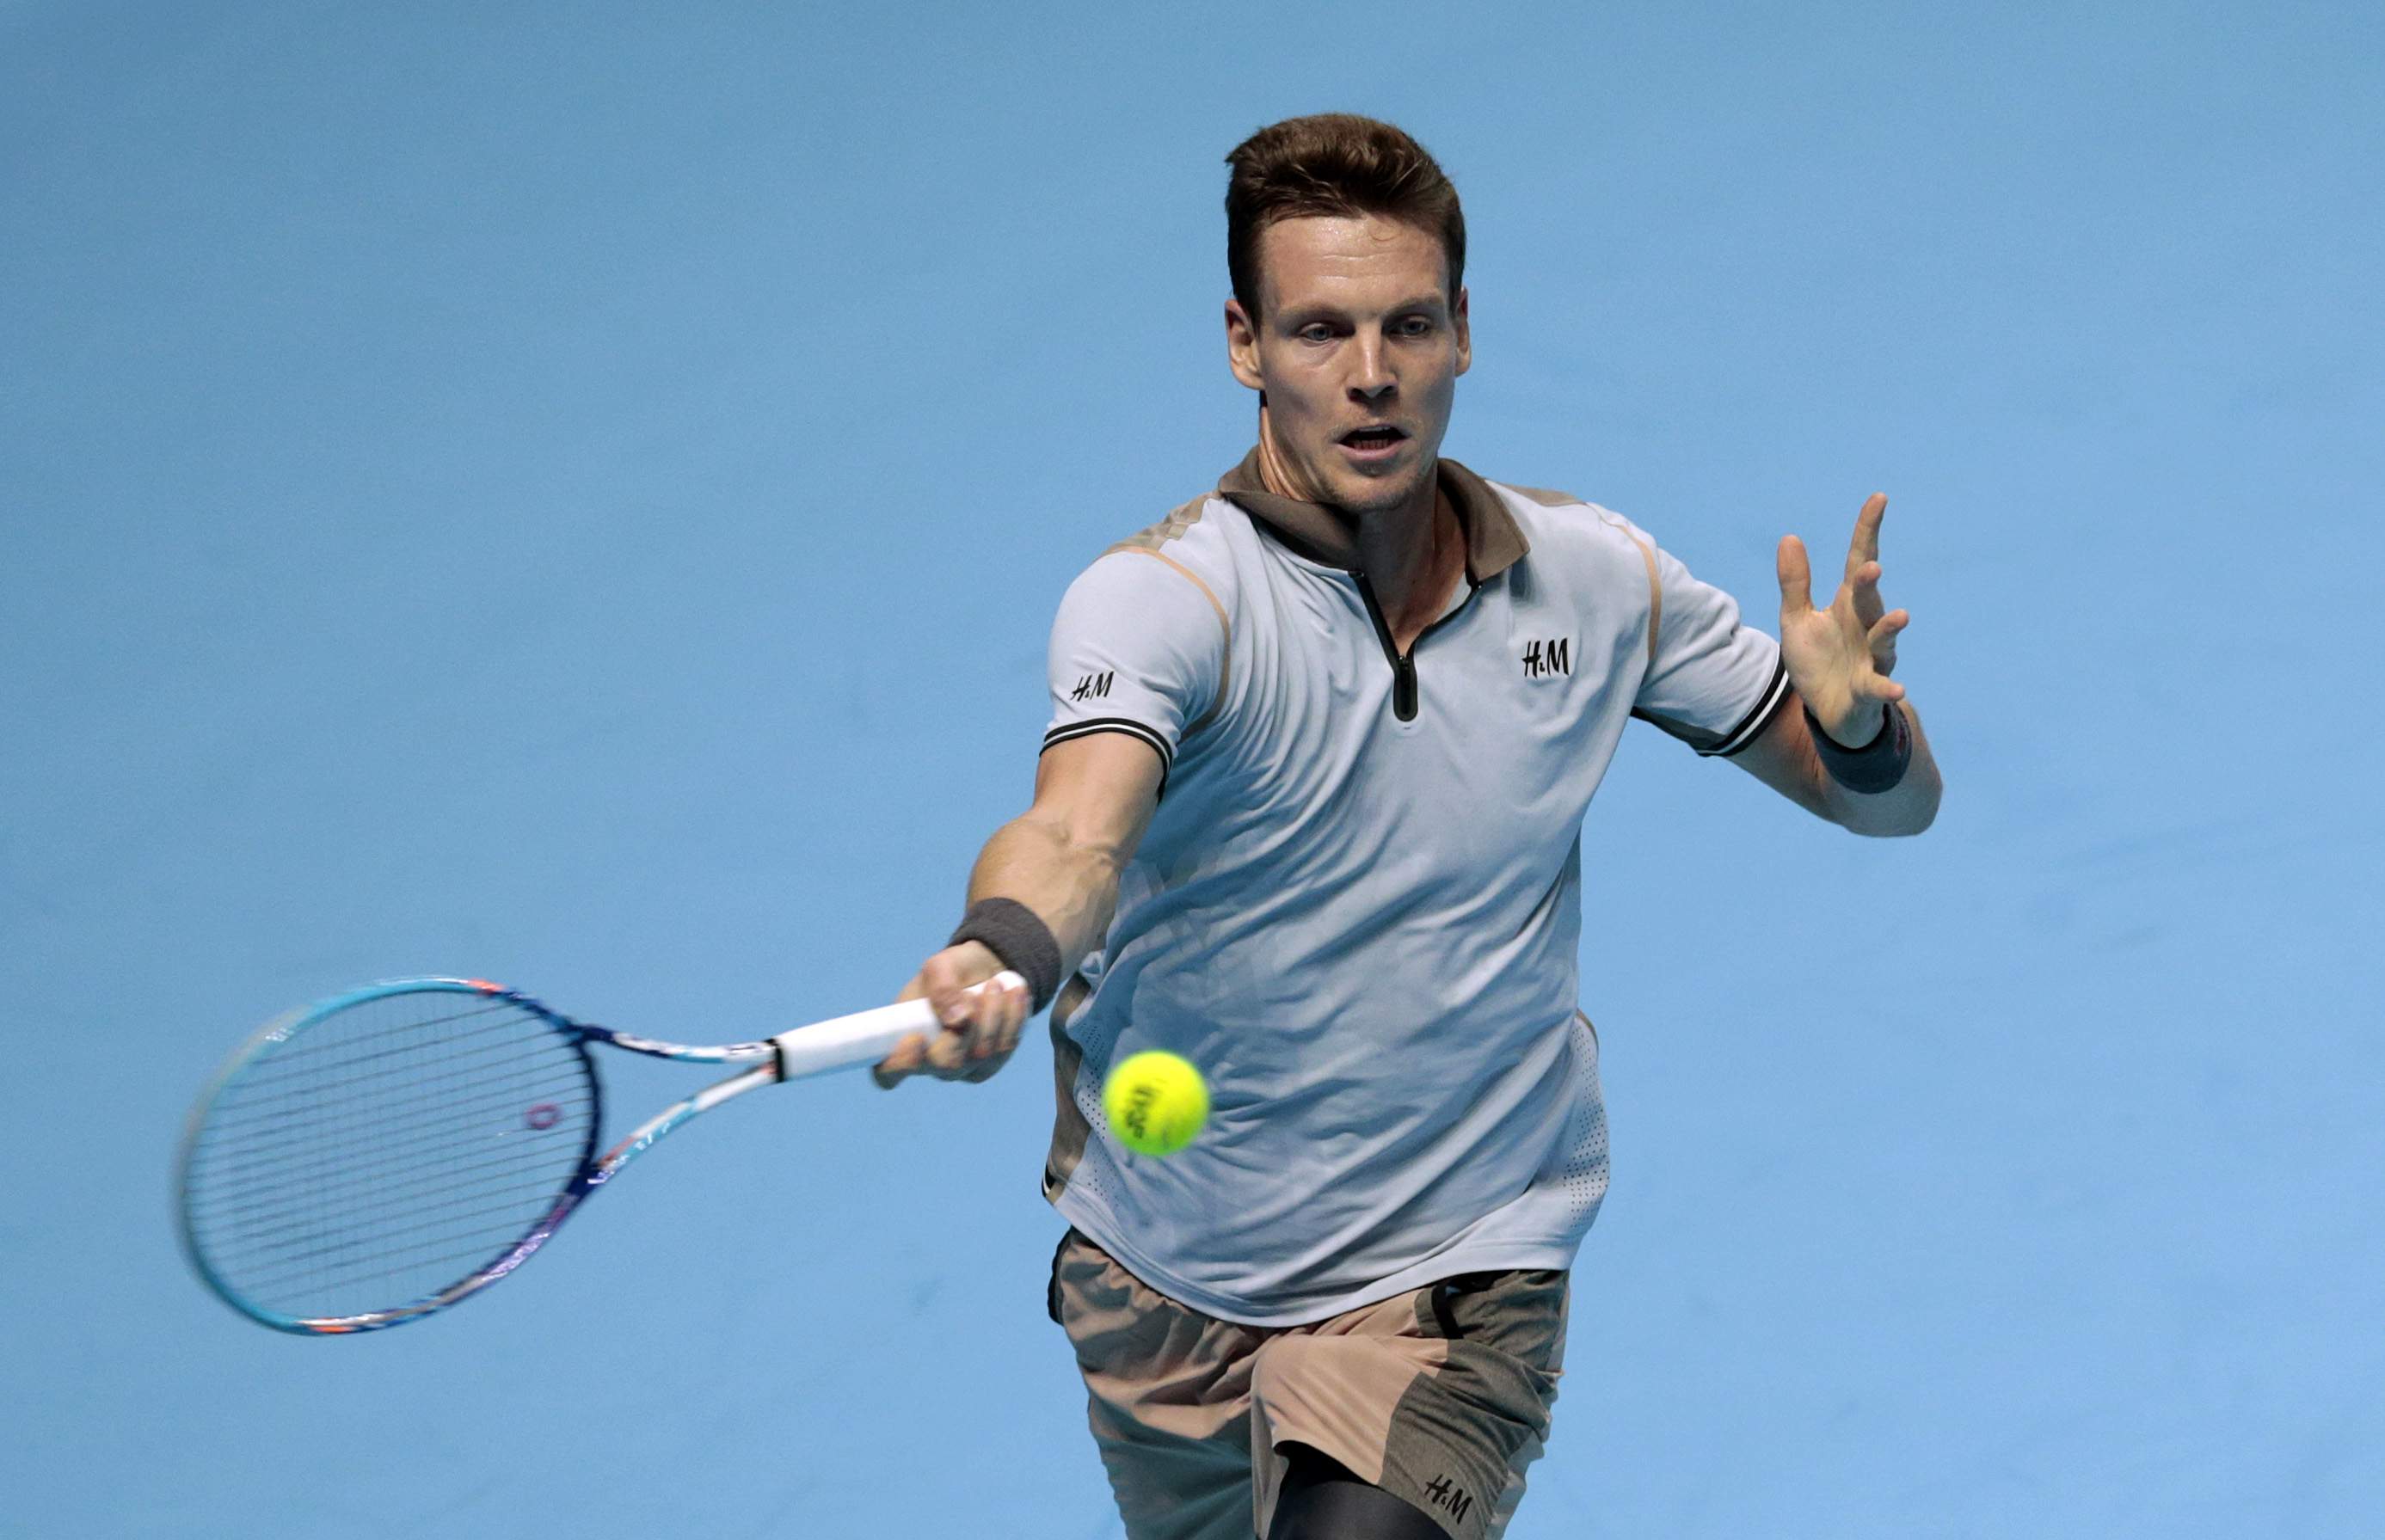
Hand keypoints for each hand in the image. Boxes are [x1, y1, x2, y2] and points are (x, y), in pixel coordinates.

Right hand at [872, 941, 1029, 1087]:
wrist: (984, 971)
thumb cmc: (951, 972)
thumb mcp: (940, 967)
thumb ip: (941, 987)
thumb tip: (957, 1019)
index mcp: (903, 1041)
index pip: (888, 1072)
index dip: (900, 1064)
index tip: (916, 1038)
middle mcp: (930, 1063)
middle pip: (946, 1066)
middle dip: (964, 1029)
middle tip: (971, 994)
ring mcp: (961, 1068)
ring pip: (980, 1055)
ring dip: (992, 1016)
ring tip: (995, 985)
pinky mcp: (989, 1064)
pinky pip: (1003, 1049)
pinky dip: (1011, 1019)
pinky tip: (1013, 995)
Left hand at [1776, 492, 1909, 745]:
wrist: (1828, 710)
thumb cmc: (1817, 661)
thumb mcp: (1796, 621)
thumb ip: (1794, 584)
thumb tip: (1790, 537)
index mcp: (1847, 605)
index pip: (1860, 560)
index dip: (1868, 531)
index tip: (1878, 498)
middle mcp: (1866, 626)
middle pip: (1870, 599)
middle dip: (1870, 585)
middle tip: (1870, 567)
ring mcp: (1872, 658)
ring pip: (1883, 640)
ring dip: (1890, 629)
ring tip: (1900, 616)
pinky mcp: (1870, 689)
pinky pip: (1880, 687)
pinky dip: (1888, 687)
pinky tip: (1897, 689)